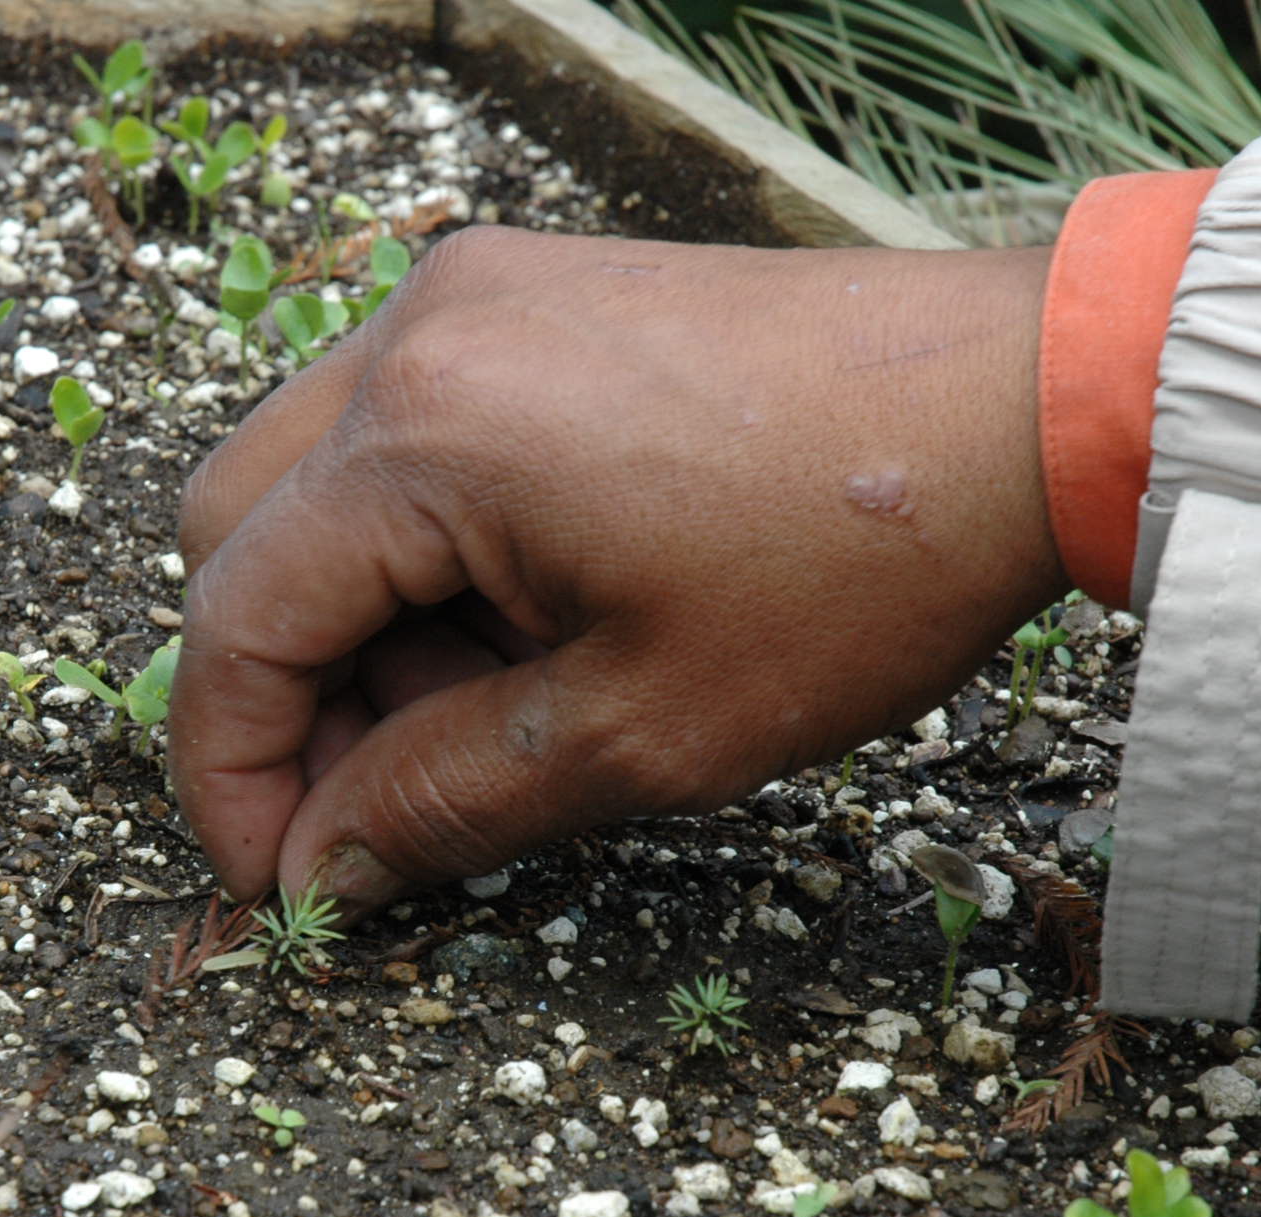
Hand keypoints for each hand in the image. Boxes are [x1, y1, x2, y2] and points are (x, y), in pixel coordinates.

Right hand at [172, 226, 1063, 912]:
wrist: (1029, 402)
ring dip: (360, 617)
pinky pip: (400, 432)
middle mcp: (419, 333)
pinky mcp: (530, 298)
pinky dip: (421, 543)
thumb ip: (439, 805)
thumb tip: (317, 870)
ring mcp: (473, 297)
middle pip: (239, 536)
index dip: (231, 773)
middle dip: (289, 690)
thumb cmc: (859, 562)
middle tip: (383, 797)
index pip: (235, 621)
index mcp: (424, 433)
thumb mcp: (638, 731)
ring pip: (313, 484)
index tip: (278, 876)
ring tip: (498, 701)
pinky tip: (531, 614)